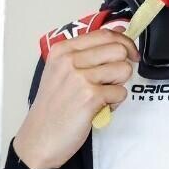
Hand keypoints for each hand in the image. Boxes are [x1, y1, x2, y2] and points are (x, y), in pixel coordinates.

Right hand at [14, 28, 138, 168]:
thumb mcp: (61, 71)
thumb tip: (119, 30)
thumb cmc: (53, 108)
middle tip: (110, 81)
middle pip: (119, 50)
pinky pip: (121, 93)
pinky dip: (114, 104)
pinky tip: (98, 109)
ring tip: (101, 96)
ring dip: (118, 86)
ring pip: (124, 70)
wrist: (39, 139)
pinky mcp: (90, 97)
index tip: (129, 54)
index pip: (105, 34)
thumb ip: (88, 52)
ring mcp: (80, 78)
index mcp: (63, 50)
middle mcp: (70, 60)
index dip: (124, 43)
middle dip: (122, 67)